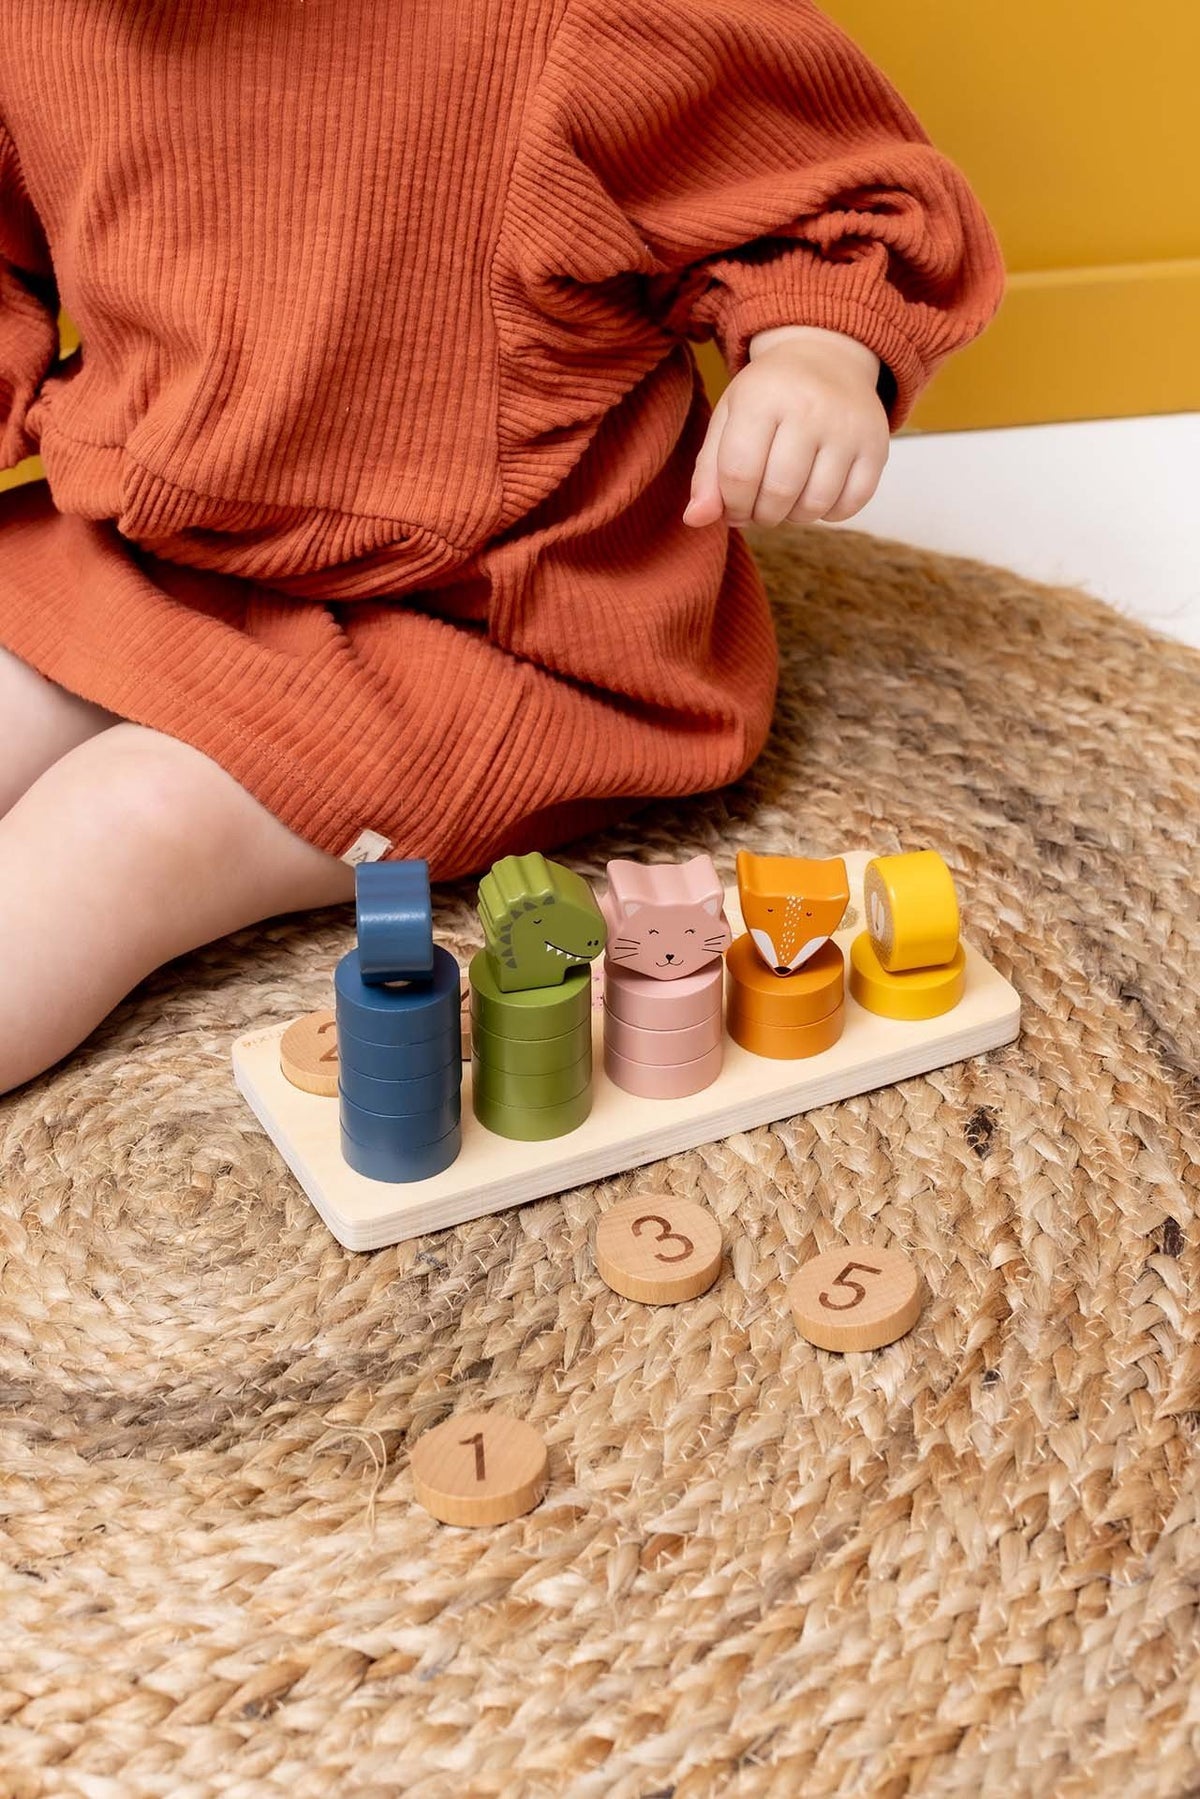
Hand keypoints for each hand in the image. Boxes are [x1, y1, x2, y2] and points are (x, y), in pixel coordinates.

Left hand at [682, 325, 889, 528]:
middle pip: (778, 492)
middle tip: (759, 508)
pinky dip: (829, 513)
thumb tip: (695, 519)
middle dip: (761, 514)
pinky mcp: (877, 445)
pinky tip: (816, 494)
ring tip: (786, 500)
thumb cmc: (769, 396)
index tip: (732, 507)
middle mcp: (810, 407)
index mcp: (763, 397)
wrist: (827, 357)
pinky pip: (851, 504)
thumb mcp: (730, 419)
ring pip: (815, 504)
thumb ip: (708, 471)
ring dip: (793, 516)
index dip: (731, 505)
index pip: (739, 474)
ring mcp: (848, 427)